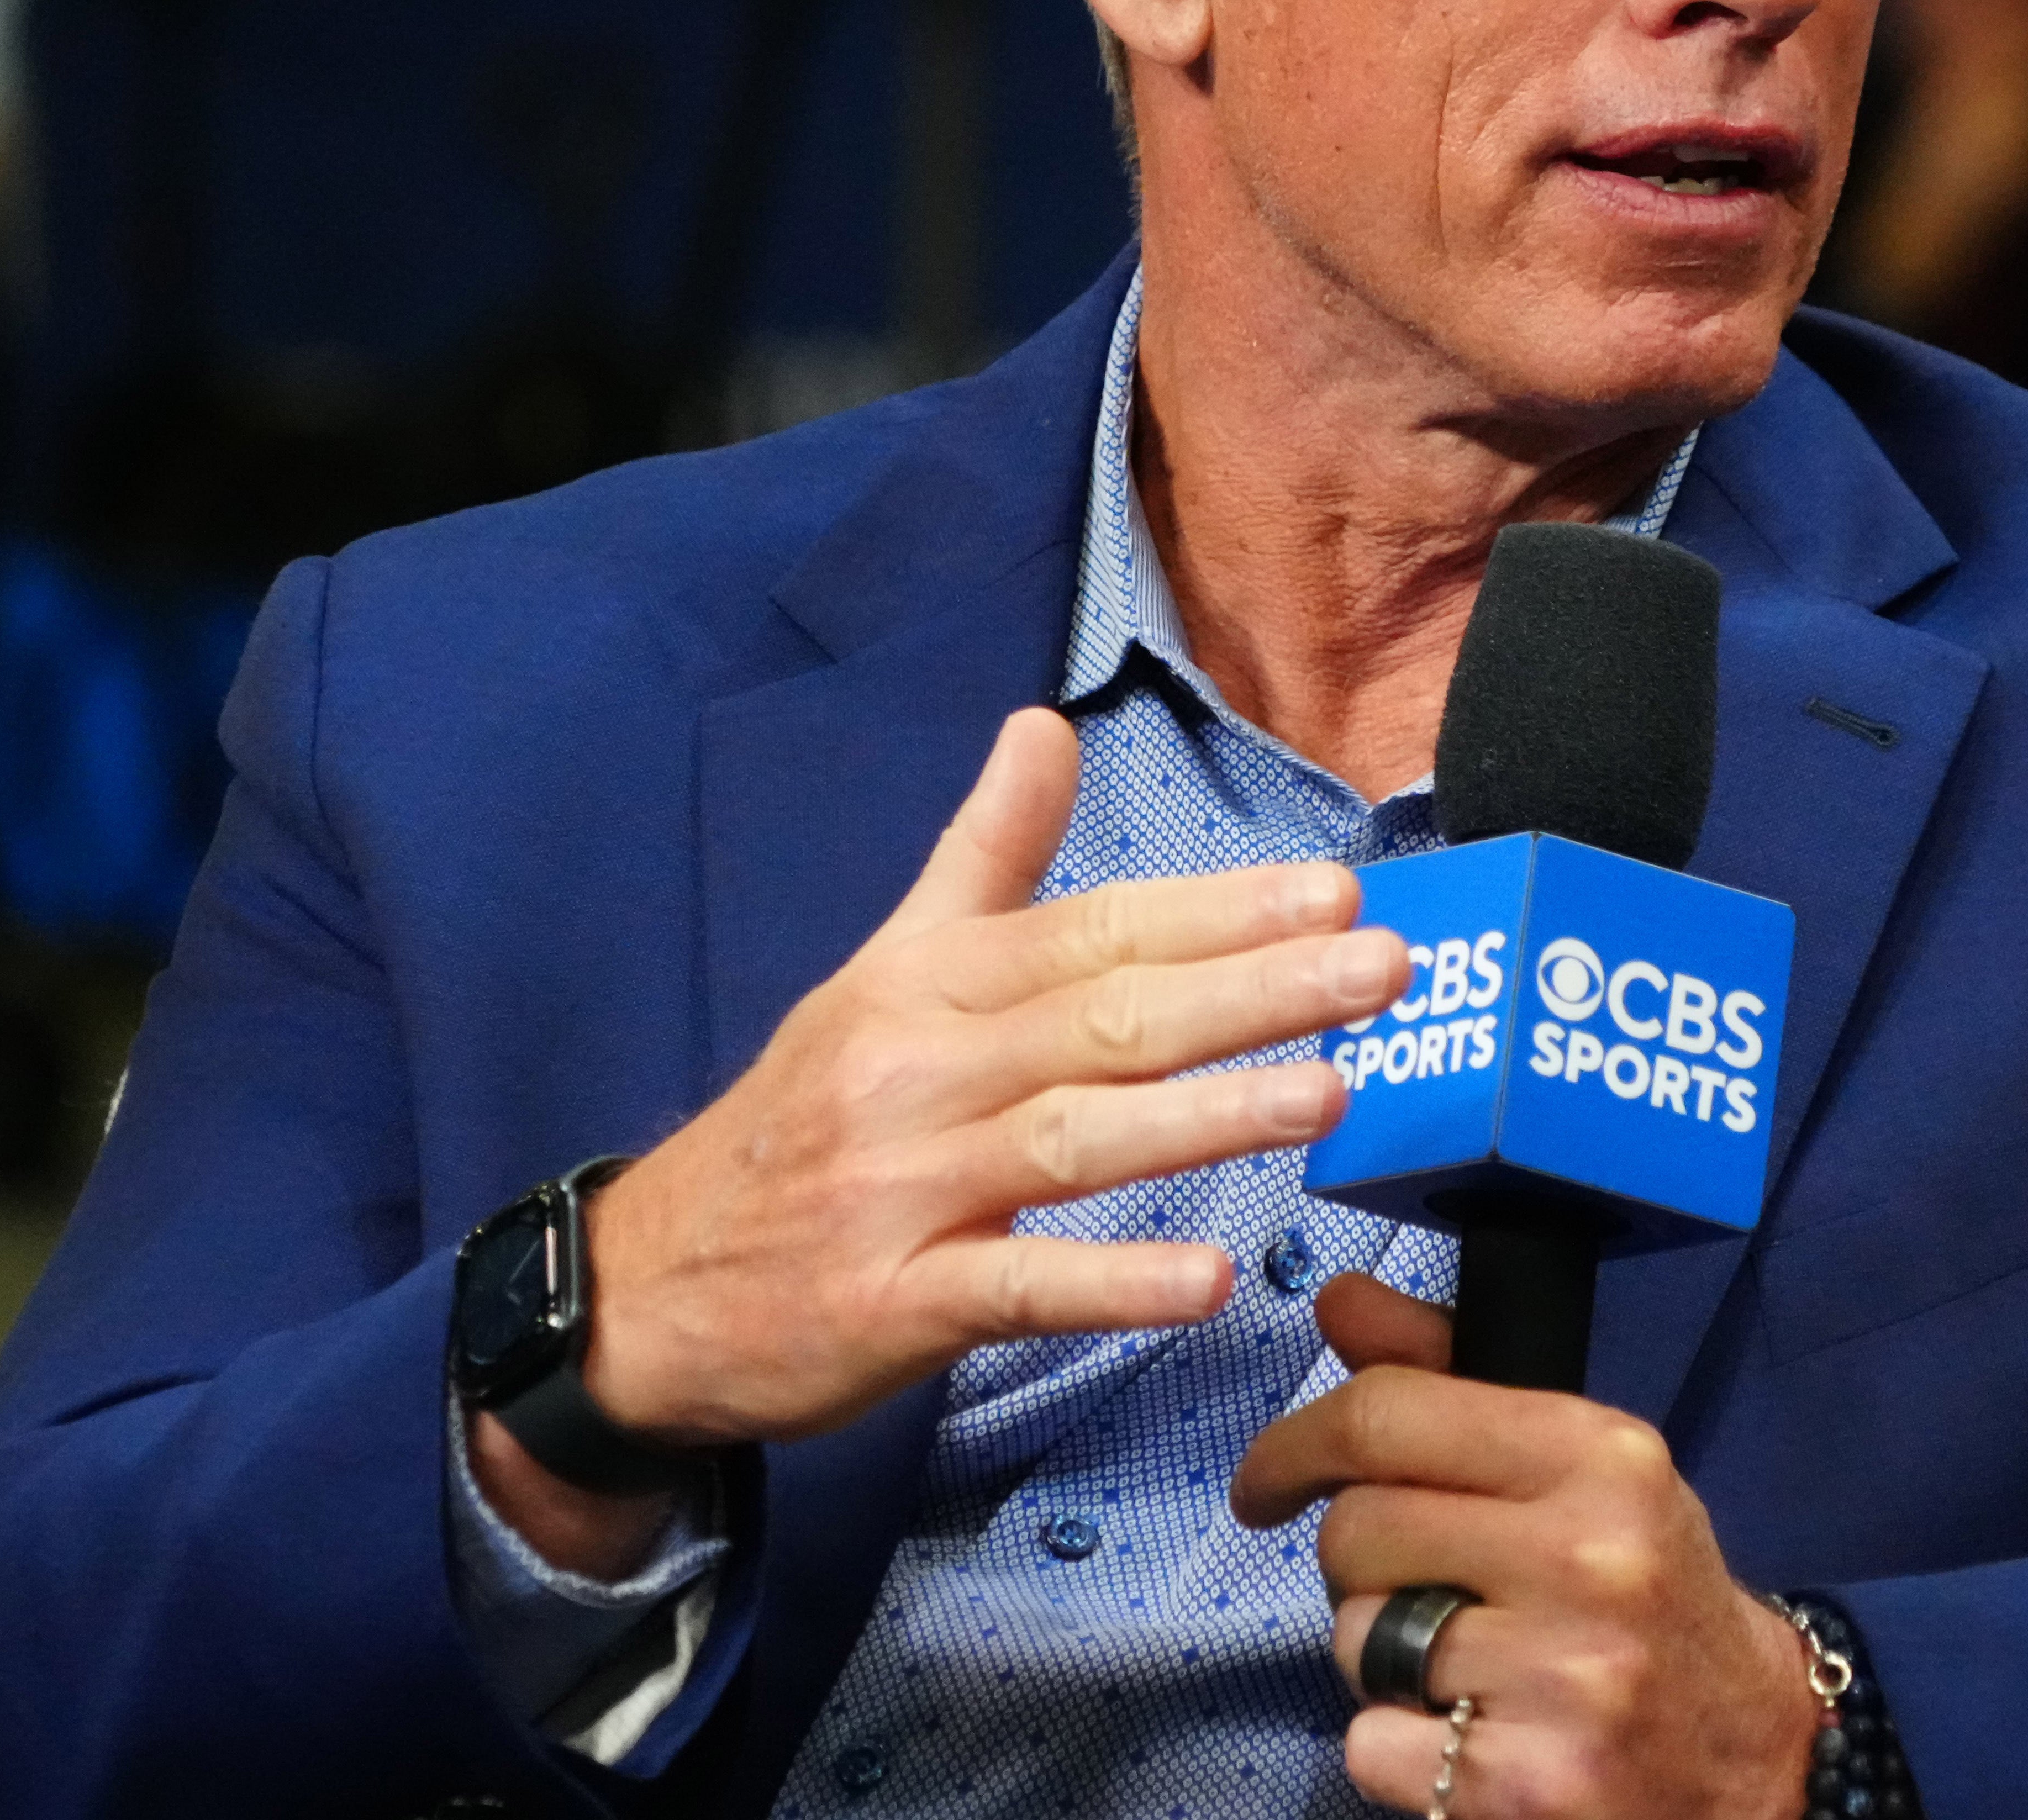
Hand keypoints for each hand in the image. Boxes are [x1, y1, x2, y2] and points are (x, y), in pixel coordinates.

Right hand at [476, 709, 1410, 1561]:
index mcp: (927, 982)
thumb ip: (981, 854)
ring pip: (1074, 1140)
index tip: (1336, 893)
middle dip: (1252, 991)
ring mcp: (903, 1188)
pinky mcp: (892, 1302)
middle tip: (1379, 968)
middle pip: (1106, 1020)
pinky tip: (1207, 1283)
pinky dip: (1110, 1284)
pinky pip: (1015, 1287)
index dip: (1217, 912)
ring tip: (1329, 1095)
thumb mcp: (882, 968)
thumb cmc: (802, 1119)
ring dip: (1205, 1117)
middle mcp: (918, 1070)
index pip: (1095, 931)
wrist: (648, 1287)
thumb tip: (1046, 725)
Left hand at [1231, 1275, 1818, 1818]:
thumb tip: (1338, 1299)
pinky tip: (1471, 1733)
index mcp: (1601, 1456)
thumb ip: (1450, 1379)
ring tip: (1465, 1661)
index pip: (1387, 1416)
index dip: (1295, 1445)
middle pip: (1355, 1532)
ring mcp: (1563, 1681)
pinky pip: (1370, 1744)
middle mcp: (1588, 1559)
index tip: (1267, 1482)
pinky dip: (1398, 1746)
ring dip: (1380, 1654)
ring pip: (1354, 1640)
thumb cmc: (1648, 1588)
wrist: (1755, 1749)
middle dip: (1357, 1563)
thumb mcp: (1580, 1466)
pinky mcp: (1527, 1786)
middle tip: (1415, 1587)